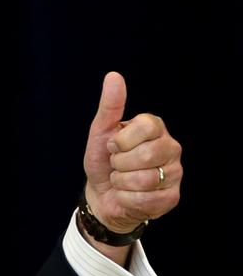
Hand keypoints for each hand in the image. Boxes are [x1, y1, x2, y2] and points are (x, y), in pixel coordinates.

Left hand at [82, 71, 181, 233]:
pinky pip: (145, 199)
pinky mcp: (172, 197)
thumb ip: (109, 107)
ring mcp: (175, 173)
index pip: (144, 127)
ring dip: (122, 183)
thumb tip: (113, 76)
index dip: (121, 141)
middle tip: (117, 166)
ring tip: (122, 181)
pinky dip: (127, 199)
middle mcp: (171, 148)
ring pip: (145, 179)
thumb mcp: (100, 133)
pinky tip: (128, 195)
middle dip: (120, 164)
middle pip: (146, 155)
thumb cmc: (103, 162)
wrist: (101, 195)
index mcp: (155, 128)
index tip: (113, 146)